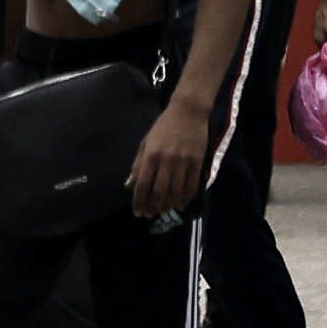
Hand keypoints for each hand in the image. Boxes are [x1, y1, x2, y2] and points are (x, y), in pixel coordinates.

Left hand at [127, 100, 209, 219]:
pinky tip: (179, 205)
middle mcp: (166, 160)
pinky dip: (185, 198)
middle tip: (149, 215)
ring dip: (168, 205)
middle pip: (159, 191)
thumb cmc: (163, 127)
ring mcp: (183, 162)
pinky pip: (191, 186)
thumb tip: (129, 185)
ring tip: (162, 211)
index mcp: (151, 155)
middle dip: (152, 206)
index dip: (139, 200)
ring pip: (175, 191)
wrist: (188, 112)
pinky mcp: (197, 162)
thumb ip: (138, 165)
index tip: (137, 212)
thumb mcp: (145, 143)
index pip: (143, 184)